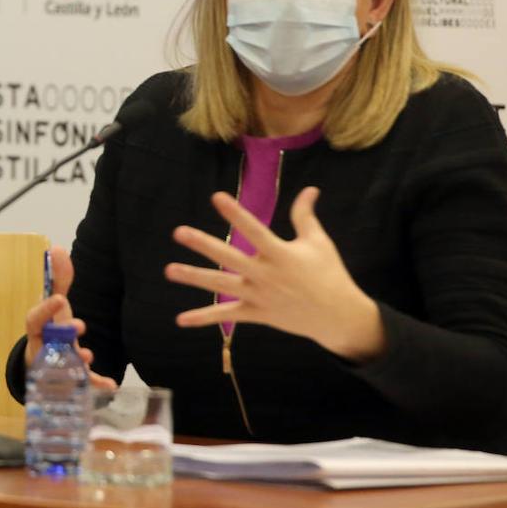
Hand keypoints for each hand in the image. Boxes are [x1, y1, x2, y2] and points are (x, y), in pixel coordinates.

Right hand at [23, 246, 117, 390]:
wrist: (47, 360)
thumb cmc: (51, 327)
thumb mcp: (54, 302)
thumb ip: (58, 279)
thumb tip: (57, 248)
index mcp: (39, 328)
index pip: (35, 319)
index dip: (45, 309)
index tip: (60, 298)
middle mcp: (44, 348)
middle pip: (48, 344)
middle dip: (64, 334)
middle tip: (80, 325)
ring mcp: (57, 365)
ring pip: (62, 366)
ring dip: (75, 360)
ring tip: (88, 355)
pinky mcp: (72, 379)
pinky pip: (82, 383)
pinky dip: (96, 383)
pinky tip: (111, 384)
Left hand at [163, 187, 386, 362]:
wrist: (337, 317)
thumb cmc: (329, 273)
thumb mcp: (319, 242)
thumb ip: (305, 215)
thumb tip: (310, 188)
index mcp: (281, 253)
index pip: (254, 230)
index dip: (236, 214)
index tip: (217, 197)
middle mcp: (266, 274)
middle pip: (230, 257)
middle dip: (203, 245)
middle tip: (178, 232)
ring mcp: (259, 296)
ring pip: (221, 286)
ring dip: (194, 277)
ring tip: (169, 270)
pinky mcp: (256, 314)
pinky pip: (227, 315)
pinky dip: (204, 318)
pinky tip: (180, 319)